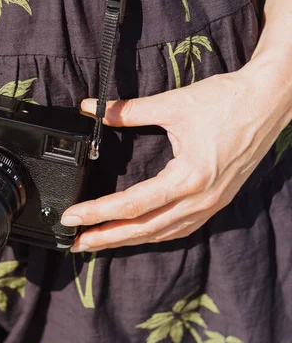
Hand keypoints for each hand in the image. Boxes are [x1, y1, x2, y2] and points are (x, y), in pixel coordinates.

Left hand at [62, 58, 291, 251]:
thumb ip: (126, 111)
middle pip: (144, 229)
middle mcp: (200, 199)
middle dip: (106, 238)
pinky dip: (153, 233)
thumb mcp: (172, 104)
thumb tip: (89, 108)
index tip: (71, 218)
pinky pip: (180, 227)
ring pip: (162, 233)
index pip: (132, 205)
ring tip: (99, 241)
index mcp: (188, 178)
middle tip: (75, 243)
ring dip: (128, 239)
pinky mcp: (216, 200)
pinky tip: (137, 232)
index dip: (97, 213)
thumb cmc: (227, 100)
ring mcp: (211, 203)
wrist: (271, 99)